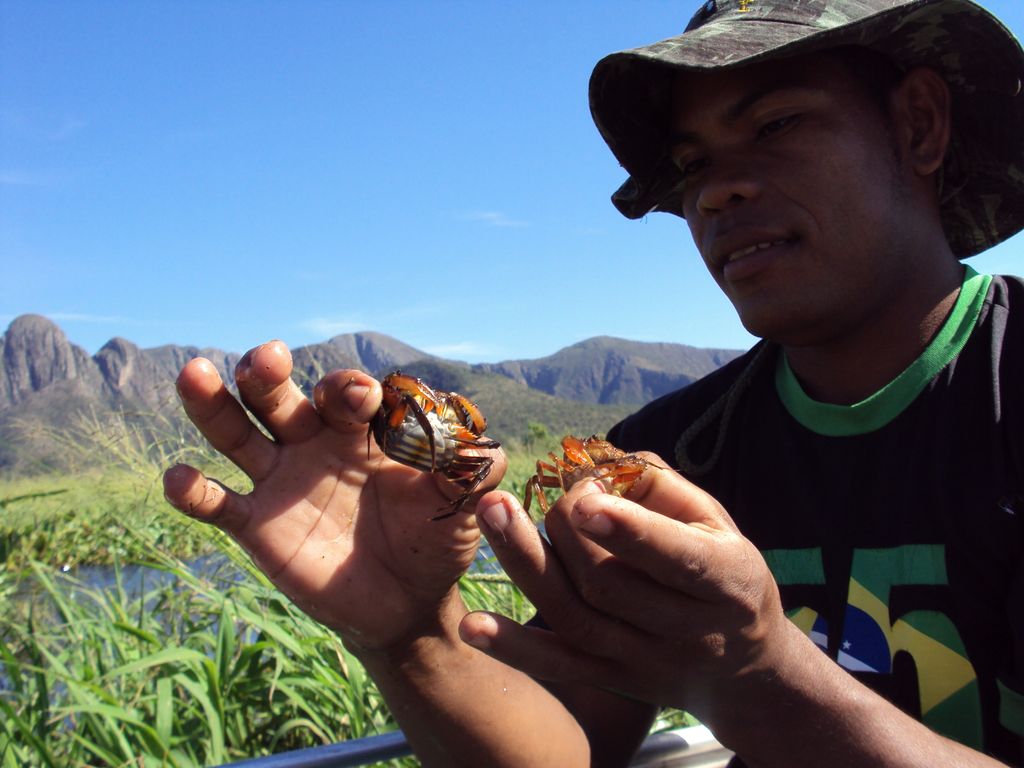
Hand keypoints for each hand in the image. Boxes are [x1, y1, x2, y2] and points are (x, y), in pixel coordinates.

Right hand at [163, 341, 505, 650]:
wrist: (407, 604)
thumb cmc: (436, 542)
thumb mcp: (462, 509)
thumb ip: (474, 476)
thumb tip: (492, 450)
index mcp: (364, 431)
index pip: (348, 395)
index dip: (353, 390)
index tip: (363, 397)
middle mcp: (315, 443)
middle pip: (281, 397)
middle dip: (270, 374)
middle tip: (265, 357)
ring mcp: (280, 480)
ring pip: (236, 433)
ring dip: (213, 403)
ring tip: (194, 373)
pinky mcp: (255, 525)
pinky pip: (216, 502)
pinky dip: (193, 491)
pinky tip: (178, 479)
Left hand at [462, 459, 798, 728]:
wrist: (744, 666)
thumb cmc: (722, 569)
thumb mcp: (715, 521)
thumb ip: (659, 486)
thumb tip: (597, 463)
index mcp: (727, 581)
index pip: (678, 559)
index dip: (632, 532)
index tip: (586, 501)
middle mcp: (689, 629)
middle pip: (612, 585)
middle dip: (567, 529)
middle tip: (551, 493)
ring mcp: (647, 661)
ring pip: (578, 619)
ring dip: (528, 566)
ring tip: (492, 513)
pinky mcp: (613, 679)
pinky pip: (559, 667)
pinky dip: (515, 649)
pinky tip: (473, 627)